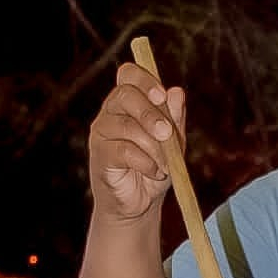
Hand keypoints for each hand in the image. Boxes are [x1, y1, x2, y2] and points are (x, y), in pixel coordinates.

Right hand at [88, 63, 185, 220]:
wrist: (141, 203)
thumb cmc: (155, 167)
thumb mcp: (172, 142)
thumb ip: (174, 118)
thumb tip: (177, 91)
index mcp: (129, 101)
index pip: (128, 74)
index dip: (144, 79)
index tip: (161, 95)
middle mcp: (111, 111)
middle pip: (125, 95)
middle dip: (151, 114)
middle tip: (168, 134)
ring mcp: (102, 132)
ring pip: (128, 127)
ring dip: (154, 147)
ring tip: (165, 165)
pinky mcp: (100, 154)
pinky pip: (124, 151)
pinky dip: (146, 163)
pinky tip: (153, 172)